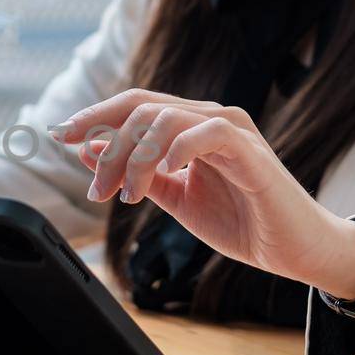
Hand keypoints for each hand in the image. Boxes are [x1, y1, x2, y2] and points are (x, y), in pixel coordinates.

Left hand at [50, 89, 354, 299]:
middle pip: (143, 109)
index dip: (95, 116)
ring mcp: (233, 131)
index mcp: (191, 126)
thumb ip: (137, 173)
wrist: (295, 250)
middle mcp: (210, 118)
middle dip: (109, 147)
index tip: (60, 135)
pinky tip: (162, 174)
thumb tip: (88, 150)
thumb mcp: (176, 197)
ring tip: (124, 195)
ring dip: (135, 156)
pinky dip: (177, 148)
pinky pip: (209, 133)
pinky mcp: (252, 152)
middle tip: (96, 191)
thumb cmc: (241, 221)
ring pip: (168, 117)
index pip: (137, 104)